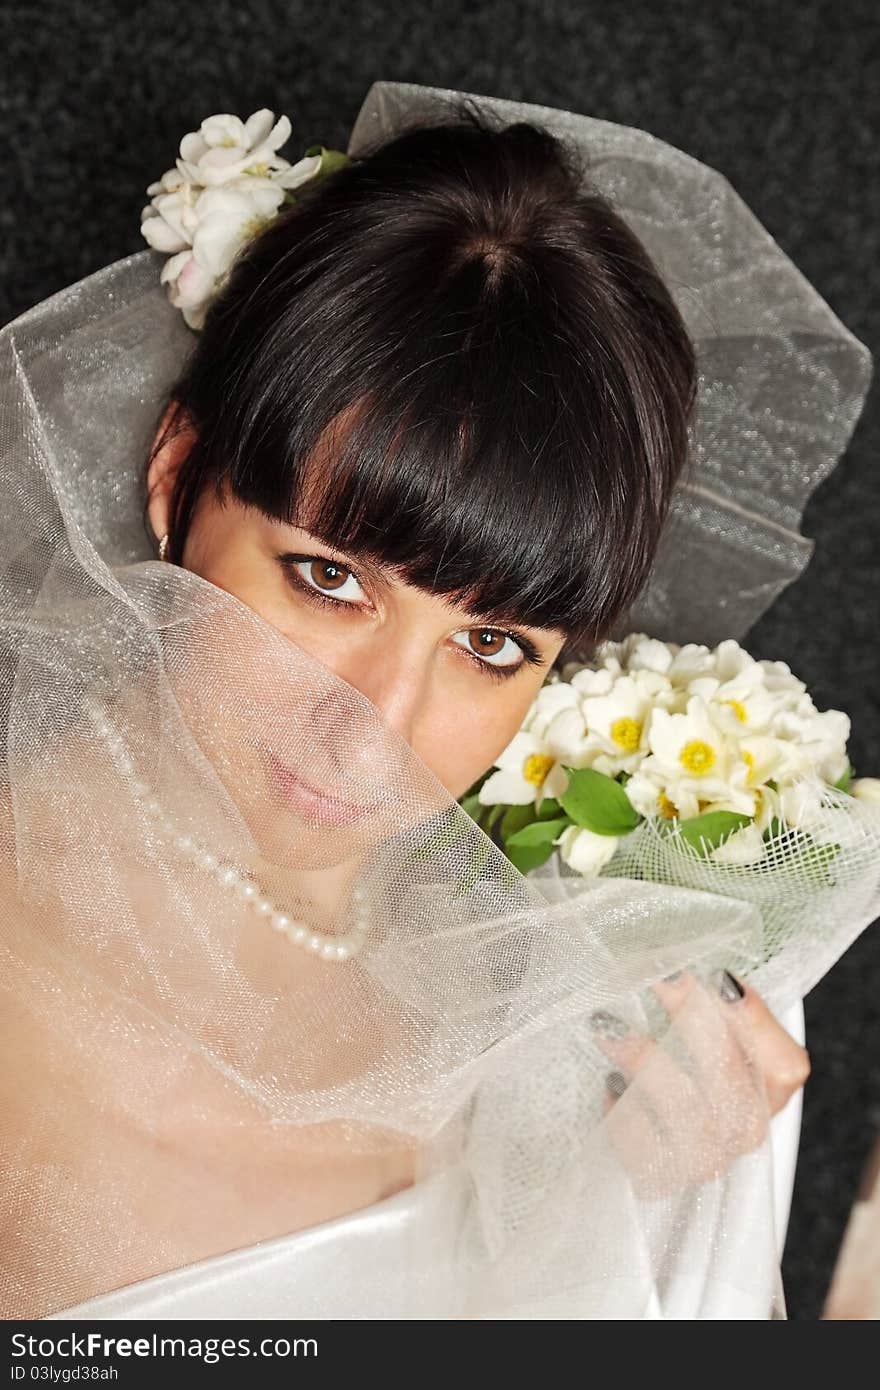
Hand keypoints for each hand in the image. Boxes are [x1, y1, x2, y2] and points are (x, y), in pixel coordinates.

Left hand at [591, 970, 809, 1195]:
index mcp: (776, 1085)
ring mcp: (707, 1158)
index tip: (714, 974)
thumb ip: (718, 998)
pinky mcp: (661, 1175)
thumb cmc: (703, 1058)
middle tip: (659, 980)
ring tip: (610, 1027)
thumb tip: (680, 958)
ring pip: (685, 1120)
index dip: (751, 1018)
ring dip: (646, 1066)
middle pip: (730, 1083)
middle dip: (693, 1024)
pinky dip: (621, 1112)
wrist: (674, 1128)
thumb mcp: (720, 1022)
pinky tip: (610, 1082)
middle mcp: (747, 1127)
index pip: (782, 1061)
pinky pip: (640, 1149)